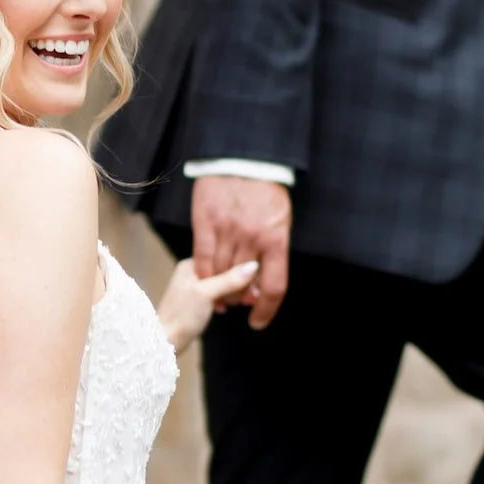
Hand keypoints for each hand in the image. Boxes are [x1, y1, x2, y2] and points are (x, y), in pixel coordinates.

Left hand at [156, 258, 259, 350]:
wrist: (165, 341)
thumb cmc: (181, 316)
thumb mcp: (206, 294)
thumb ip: (229, 279)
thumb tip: (253, 265)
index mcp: (191, 264)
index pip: (222, 257)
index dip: (240, 269)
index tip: (254, 282)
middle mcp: (192, 272)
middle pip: (224, 271)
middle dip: (240, 283)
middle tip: (253, 296)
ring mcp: (193, 287)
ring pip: (222, 284)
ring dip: (234, 293)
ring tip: (245, 302)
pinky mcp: (196, 301)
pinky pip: (217, 295)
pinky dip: (225, 300)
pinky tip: (227, 308)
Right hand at [190, 176, 291, 330]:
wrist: (243, 160)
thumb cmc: (265, 194)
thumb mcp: (281, 223)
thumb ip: (273, 254)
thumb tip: (259, 286)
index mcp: (276, 238)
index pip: (274, 286)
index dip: (266, 310)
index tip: (258, 322)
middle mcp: (252, 236)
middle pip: (243, 283)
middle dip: (239, 299)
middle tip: (237, 302)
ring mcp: (228, 229)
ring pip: (221, 273)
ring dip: (221, 290)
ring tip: (221, 293)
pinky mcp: (206, 222)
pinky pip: (202, 257)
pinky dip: (204, 273)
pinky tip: (206, 279)